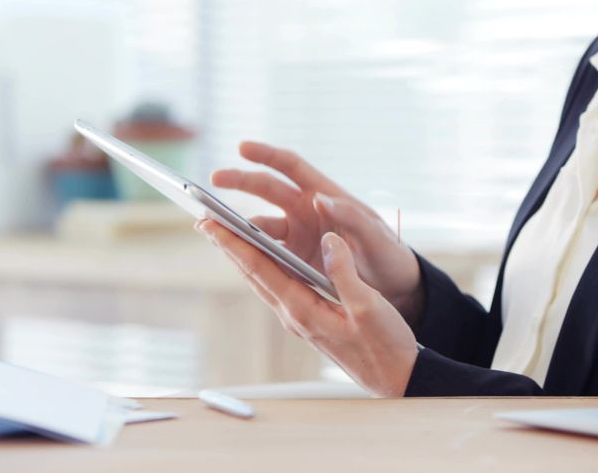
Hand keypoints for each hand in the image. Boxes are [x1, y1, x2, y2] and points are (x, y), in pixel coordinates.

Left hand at [198, 219, 418, 397]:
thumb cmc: (383, 344)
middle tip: (204, 220)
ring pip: (263, 281)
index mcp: (303, 309)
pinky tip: (264, 257)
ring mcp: (299, 318)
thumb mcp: (368, 306)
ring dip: (243, 256)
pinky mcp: (309, 319)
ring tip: (226, 233)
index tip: (210, 223)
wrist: (393, 377)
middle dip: (228, 246)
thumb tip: (328, 241)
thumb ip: (345, 272)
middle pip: (253, 274)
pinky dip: (264, 267)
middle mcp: (294, 315)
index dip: (233, 243)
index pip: (260, 269)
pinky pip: (279, 287)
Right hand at [211, 141, 423, 322]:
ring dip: (236, 224)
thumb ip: (351, 217)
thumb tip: (319, 198)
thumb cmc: (389, 255)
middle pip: (266, 190)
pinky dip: (247, 252)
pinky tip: (228, 253)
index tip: (243, 147)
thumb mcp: (377, 236)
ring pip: (259, 225)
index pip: (291, 167)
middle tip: (213, 180)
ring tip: (212, 226)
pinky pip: (264, 253)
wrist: (394, 289)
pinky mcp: (293, 261)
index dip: (267, 155)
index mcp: (326, 196)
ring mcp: (297, 236)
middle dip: (239, 182)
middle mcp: (306, 212)